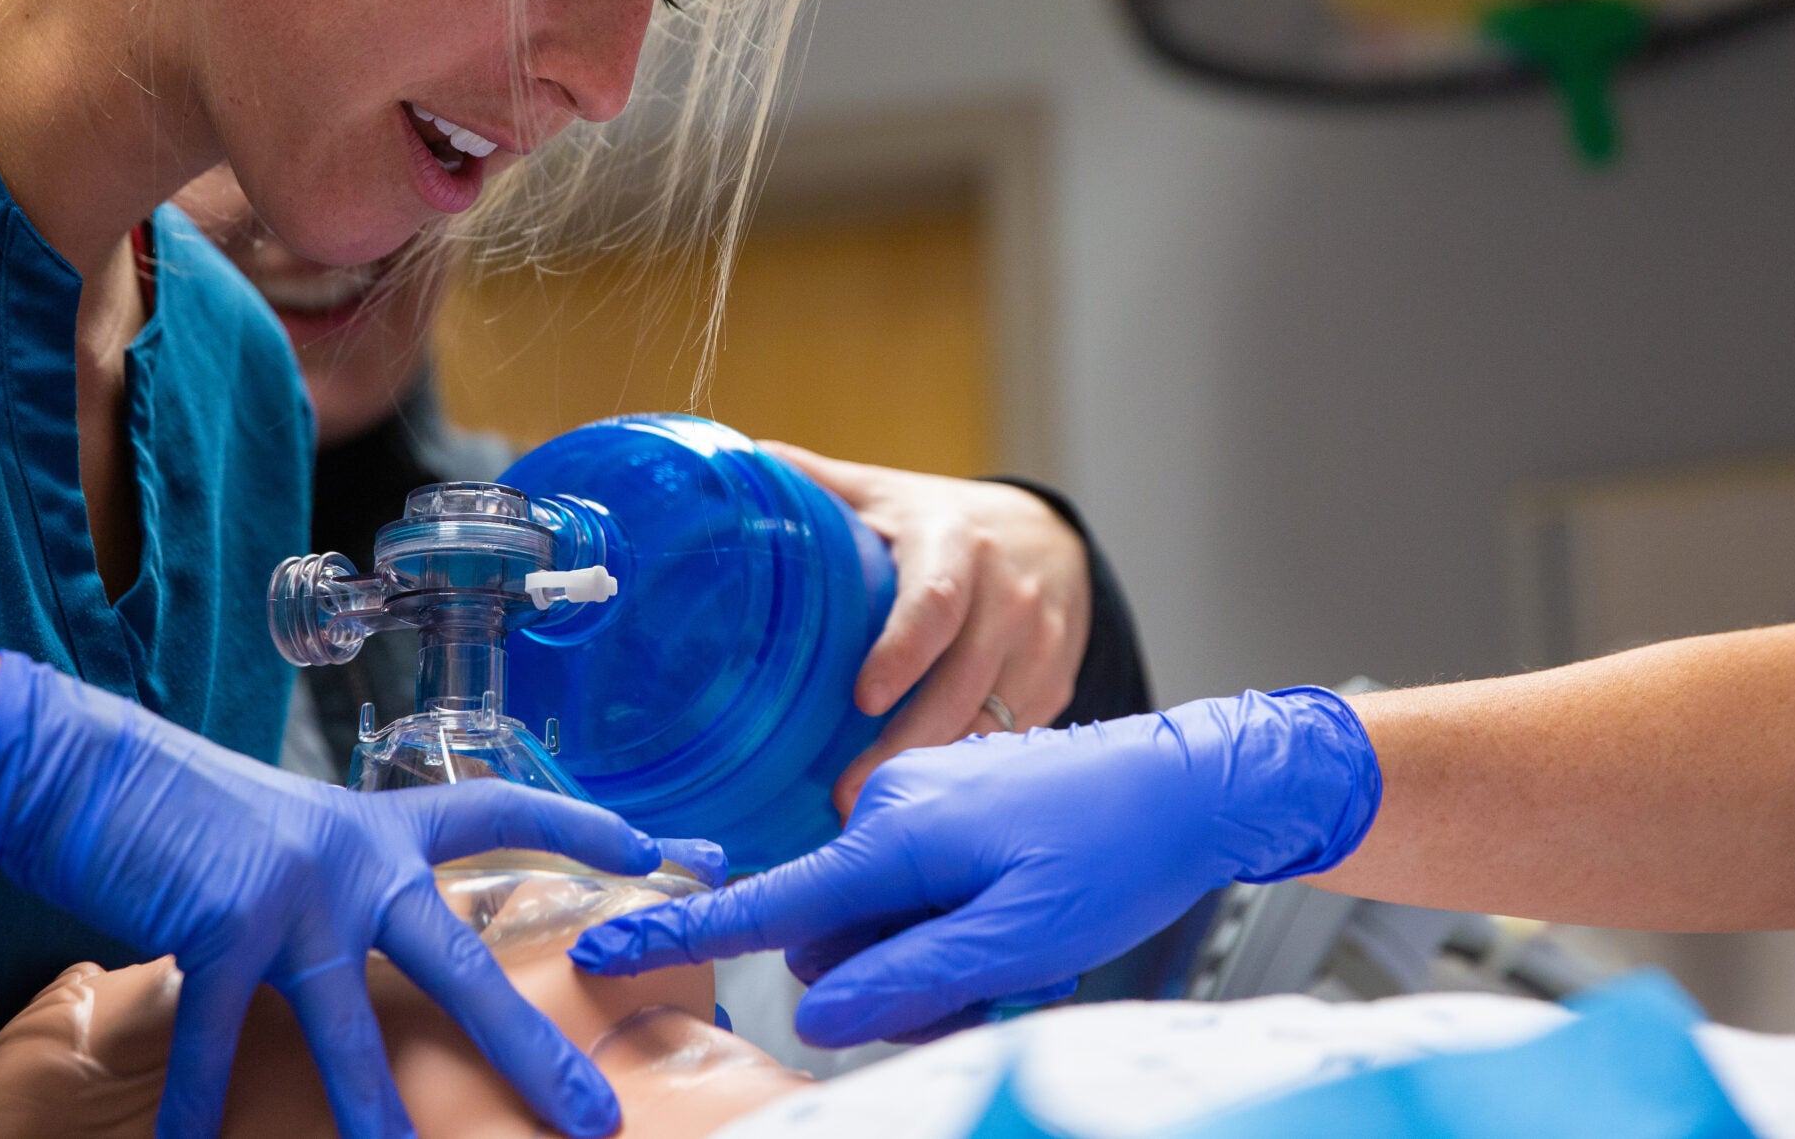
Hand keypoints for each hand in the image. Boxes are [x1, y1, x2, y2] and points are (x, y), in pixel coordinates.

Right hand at [0, 652, 665, 1138]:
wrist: (88, 769)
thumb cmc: (189, 810)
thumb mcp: (292, 835)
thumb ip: (342, 887)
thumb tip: (375, 945)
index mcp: (378, 827)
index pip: (500, 815)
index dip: (578, 826)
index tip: (653, 848)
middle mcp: (353, 859)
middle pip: (461, 962)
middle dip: (527, 1045)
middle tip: (591, 1112)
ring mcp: (293, 894)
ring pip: (355, 1026)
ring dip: (379, 1112)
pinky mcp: (223, 923)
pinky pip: (218, 1046)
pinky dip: (199, 1107)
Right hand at [571, 690, 1378, 1047]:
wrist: (1192, 780)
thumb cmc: (1117, 853)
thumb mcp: (1020, 941)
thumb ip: (909, 979)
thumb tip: (811, 1015)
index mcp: (895, 837)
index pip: (773, 905)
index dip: (685, 936)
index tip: (602, 954)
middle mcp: (890, 806)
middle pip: (839, 936)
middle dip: (893, 980)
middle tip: (993, 985)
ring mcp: (919, 797)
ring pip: (881, 916)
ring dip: (933, 954)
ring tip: (1024, 951)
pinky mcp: (947, 800)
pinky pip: (916, 883)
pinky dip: (955, 919)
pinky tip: (1024, 919)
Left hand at [761, 442, 1092, 813]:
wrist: (1051, 539)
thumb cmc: (943, 523)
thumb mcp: (885, 493)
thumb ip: (815, 482)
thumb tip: (734, 459)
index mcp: (956, 545)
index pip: (936, 603)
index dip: (903, 652)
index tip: (862, 699)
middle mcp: (1009, 597)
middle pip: (962, 685)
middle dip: (908, 746)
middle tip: (850, 796)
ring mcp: (1039, 647)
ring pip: (991, 723)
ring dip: (936, 772)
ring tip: (876, 811)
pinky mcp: (1055, 685)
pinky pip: (1012, 740)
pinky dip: (970, 771)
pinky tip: (929, 800)